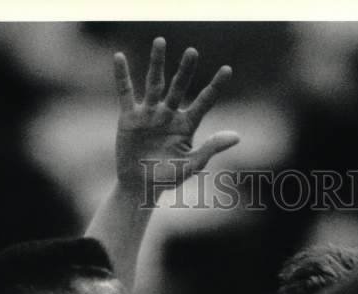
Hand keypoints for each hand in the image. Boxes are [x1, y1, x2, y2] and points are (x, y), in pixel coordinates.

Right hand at [113, 37, 238, 195]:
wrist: (141, 187)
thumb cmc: (168, 178)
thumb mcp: (193, 164)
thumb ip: (212, 147)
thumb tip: (238, 136)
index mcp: (187, 125)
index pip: (204, 102)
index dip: (215, 87)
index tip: (227, 69)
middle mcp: (169, 115)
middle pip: (178, 87)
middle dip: (185, 71)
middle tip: (193, 52)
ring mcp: (149, 114)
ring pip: (154, 84)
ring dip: (157, 63)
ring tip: (161, 41)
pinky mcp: (129, 117)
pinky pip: (125, 93)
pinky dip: (122, 76)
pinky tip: (119, 57)